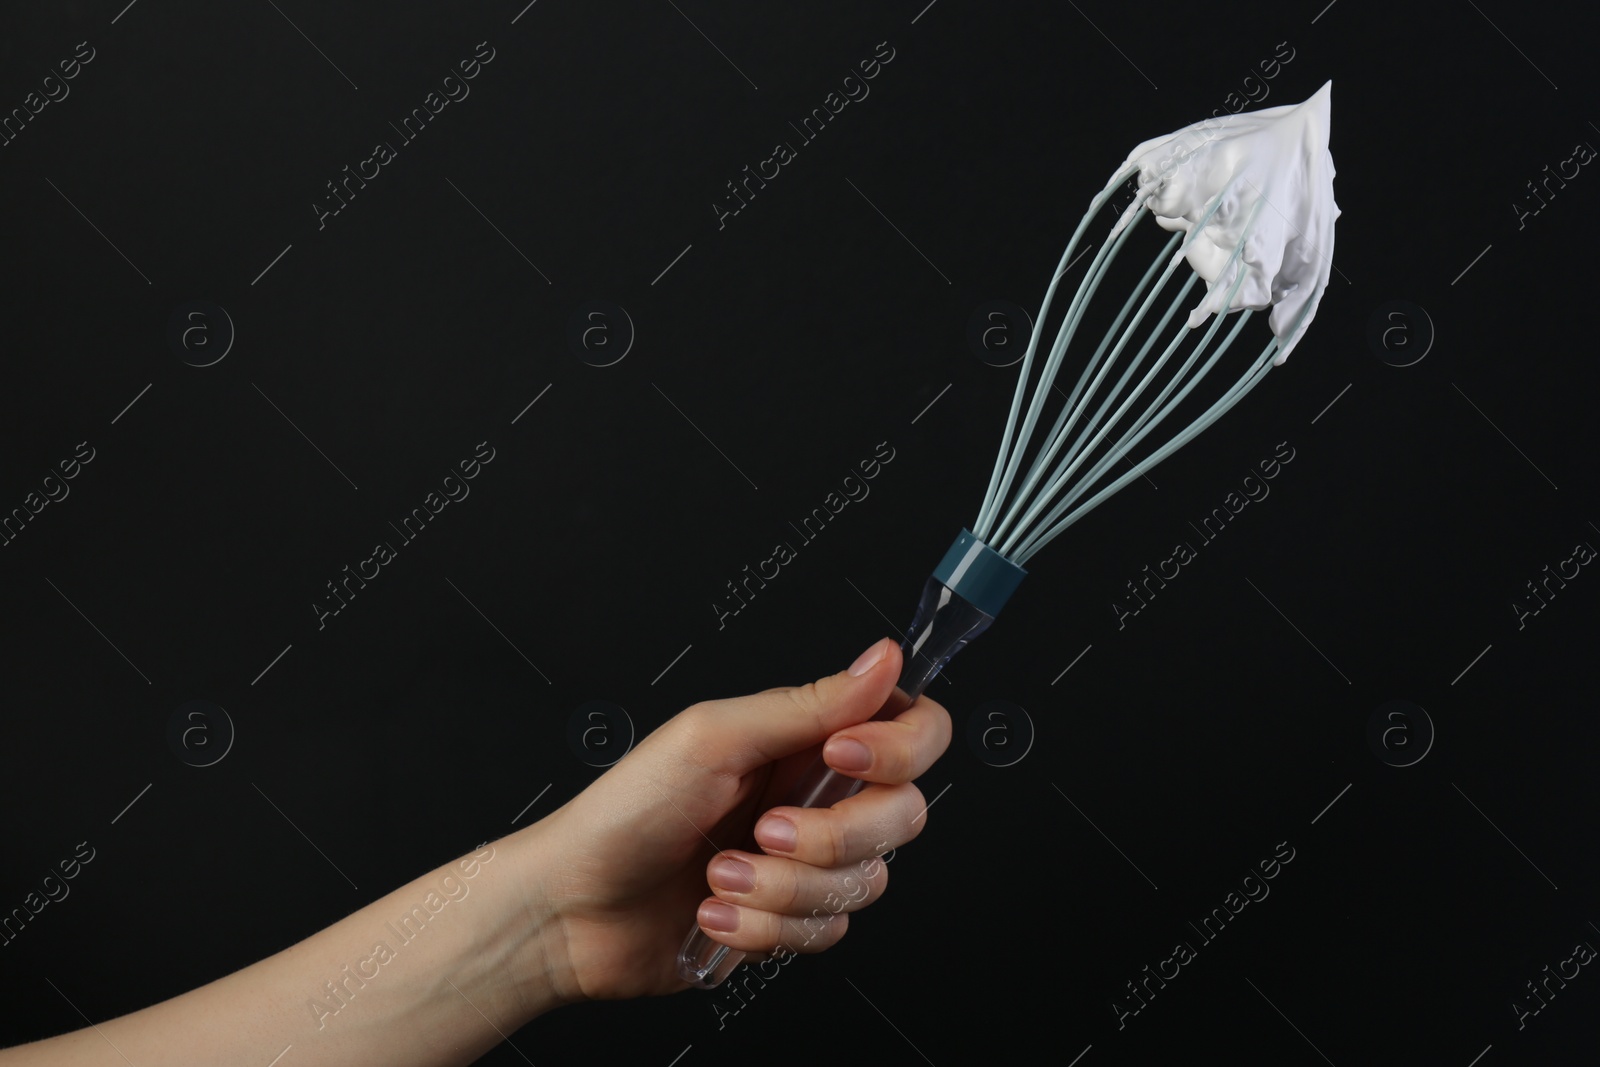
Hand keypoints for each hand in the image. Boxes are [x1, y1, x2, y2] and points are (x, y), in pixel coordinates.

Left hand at [525, 636, 951, 1002]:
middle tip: (763, 830)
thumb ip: (808, 705)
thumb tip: (884, 658)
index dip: (900, 748)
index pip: (912, 729)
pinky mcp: (789, 921)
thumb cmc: (623, 811)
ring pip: (865, 883)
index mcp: (803, 740)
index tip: (844, 755)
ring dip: (784, 889)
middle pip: (903, 815)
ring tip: (717, 876)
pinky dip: (765, 928)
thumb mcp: (713, 739)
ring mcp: (806, 864)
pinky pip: (827, 933)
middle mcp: (815, 798)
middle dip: (831, 835)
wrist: (570, 909)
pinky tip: (713, 913)